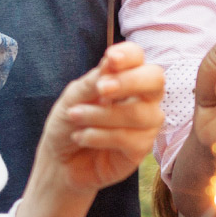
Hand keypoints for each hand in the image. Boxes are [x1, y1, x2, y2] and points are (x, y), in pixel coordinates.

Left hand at [37, 42, 164, 194]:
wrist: (59, 161)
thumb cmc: (69, 123)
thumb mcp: (73, 98)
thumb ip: (93, 81)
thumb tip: (111, 60)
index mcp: (125, 78)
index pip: (138, 57)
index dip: (129, 55)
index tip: (110, 59)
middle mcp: (142, 98)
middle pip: (156, 80)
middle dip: (130, 81)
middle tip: (101, 89)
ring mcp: (145, 124)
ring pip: (140, 113)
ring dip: (102, 115)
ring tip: (75, 118)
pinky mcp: (141, 149)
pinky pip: (130, 139)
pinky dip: (100, 136)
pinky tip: (82, 137)